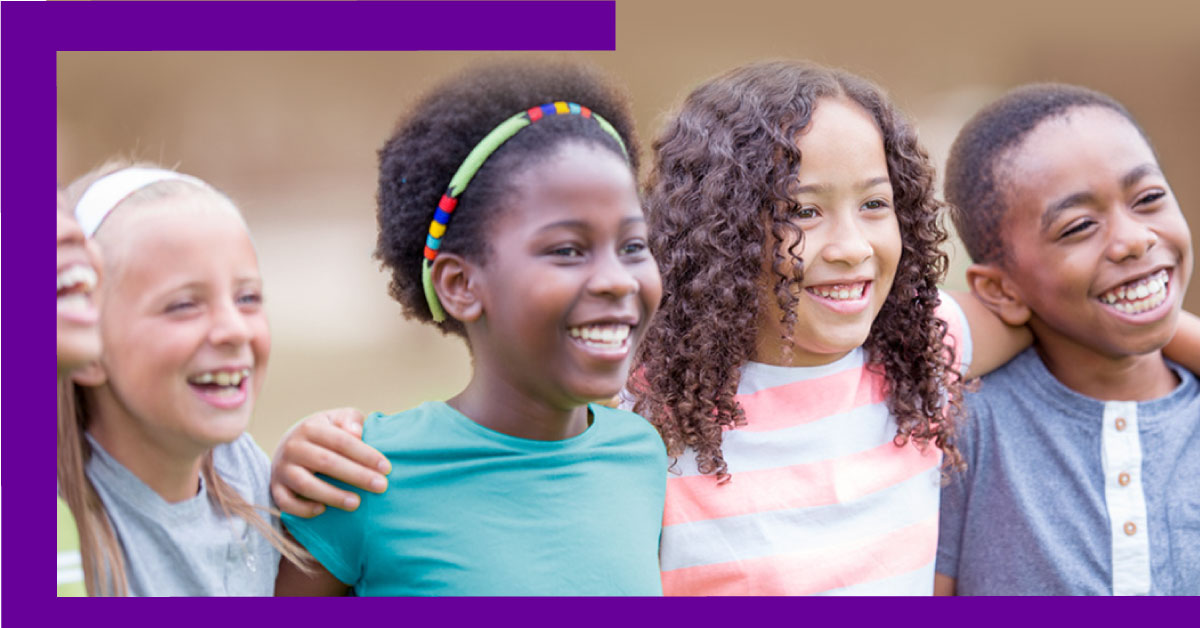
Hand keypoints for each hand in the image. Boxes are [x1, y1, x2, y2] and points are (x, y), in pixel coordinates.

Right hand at [270, 407, 390, 516]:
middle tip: (381, 487)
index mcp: (310, 428)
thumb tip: (357, 432)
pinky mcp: (276, 488)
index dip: (365, 455)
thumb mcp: (337, 419)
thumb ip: (350, 420)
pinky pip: (286, 503)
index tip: (387, 468)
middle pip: (327, 462)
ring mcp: (282, 469)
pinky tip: (323, 511)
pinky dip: (303, 509)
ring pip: (306, 485)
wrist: (289, 445)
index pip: (342, 441)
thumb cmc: (325, 432)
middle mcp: (293, 447)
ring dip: (332, 495)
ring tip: (356, 503)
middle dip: (357, 476)